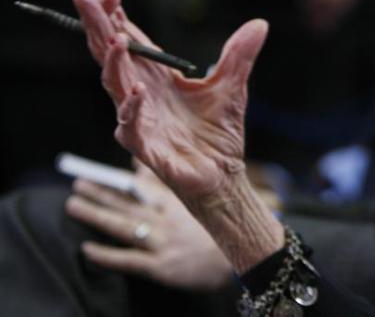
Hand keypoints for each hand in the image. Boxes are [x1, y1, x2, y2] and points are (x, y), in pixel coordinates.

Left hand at [65, 165, 232, 290]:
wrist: (241, 260)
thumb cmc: (222, 231)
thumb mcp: (206, 203)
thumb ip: (180, 185)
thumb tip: (156, 167)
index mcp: (180, 204)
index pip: (146, 187)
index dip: (122, 179)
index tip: (101, 171)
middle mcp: (168, 220)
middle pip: (128, 205)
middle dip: (101, 194)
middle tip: (78, 184)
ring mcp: (164, 243)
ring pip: (124, 226)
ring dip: (97, 215)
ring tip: (73, 205)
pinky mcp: (162, 267)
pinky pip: (129, 261)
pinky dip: (107, 255)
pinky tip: (87, 250)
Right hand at [73, 0, 283, 271]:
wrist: (223, 173)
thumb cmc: (218, 132)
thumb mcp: (232, 85)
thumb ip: (240, 54)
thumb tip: (260, 23)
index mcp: (157, 78)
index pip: (132, 41)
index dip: (118, 17)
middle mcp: (141, 94)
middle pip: (112, 55)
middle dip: (98, 26)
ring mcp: (139, 118)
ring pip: (114, 84)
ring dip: (113, 60)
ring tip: (115, 37)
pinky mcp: (143, 145)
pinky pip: (129, 124)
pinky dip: (131, 106)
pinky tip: (137, 90)